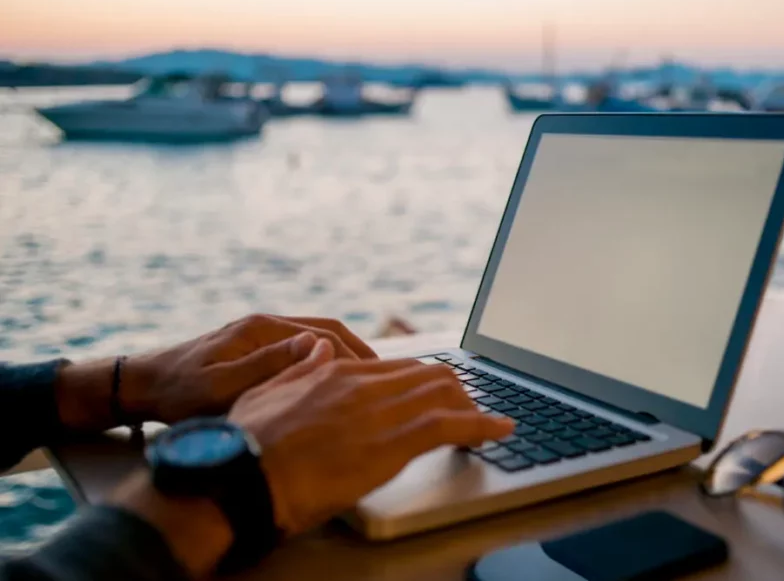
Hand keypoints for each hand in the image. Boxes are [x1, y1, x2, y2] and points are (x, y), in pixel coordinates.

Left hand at [57, 314, 376, 430]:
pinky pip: (301, 347)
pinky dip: (325, 359)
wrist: (140, 387)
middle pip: (327, 330)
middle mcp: (264, 323)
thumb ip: (270, 365)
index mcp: (262, 329)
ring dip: (344, 355)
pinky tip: (333, 380)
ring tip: (369, 380)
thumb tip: (317, 344)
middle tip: (387, 379)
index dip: (358, 355)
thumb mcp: (222, 387)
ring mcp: (258, 332)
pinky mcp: (253, 345)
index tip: (382, 378)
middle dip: (360, 352)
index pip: (326, 334)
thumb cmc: (178, 395)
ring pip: (316, 337)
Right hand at [228, 339, 514, 535]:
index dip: (422, 381)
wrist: (241, 476)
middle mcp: (364, 384)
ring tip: (487, 423)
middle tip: (467, 410)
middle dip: (455, 392)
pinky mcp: (393, 442)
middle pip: (428, 374)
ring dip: (471, 406)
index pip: (396, 367)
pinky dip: (483, 425)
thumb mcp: (265, 393)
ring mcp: (381, 411)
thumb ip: (298, 370)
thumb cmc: (246, 445)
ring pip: (445, 392)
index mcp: (336, 372)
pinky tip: (501, 430)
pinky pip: (452, 424)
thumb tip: (319, 348)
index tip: (436, 393)